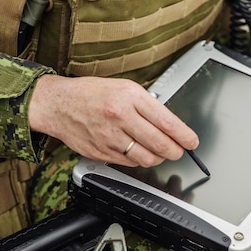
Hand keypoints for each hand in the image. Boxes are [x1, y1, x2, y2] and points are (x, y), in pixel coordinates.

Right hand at [29, 74, 199, 166]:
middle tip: (179, 151)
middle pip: (160, 144)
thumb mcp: (122, 87)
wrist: (58, 105)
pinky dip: (139, 160)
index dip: (184, 136)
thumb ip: (145, 104)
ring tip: (159, 153)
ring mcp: (110, 137)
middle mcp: (121, 117)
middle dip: (176, 151)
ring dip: (158, 158)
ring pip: (147, 158)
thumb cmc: (90, 93)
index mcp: (129, 97)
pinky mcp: (102, 152)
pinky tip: (138, 152)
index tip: (192, 141)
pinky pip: (129, 163)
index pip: (167, 122)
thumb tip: (168, 123)